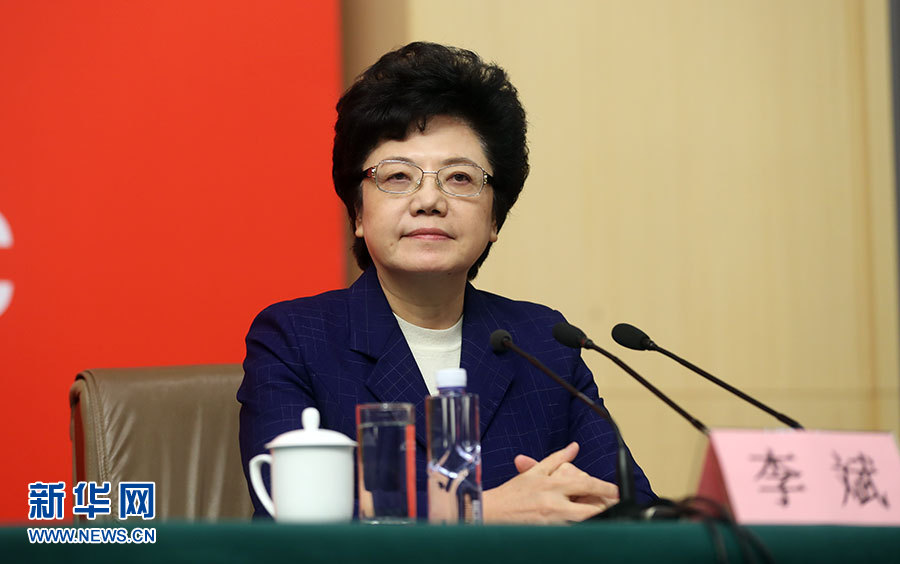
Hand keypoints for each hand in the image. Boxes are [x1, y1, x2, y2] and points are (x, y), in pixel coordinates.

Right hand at [482, 442, 619, 523]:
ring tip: (605, 517)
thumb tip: (574, 447)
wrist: (491, 512)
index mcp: (552, 484)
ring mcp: (553, 521)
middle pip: (592, 508)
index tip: (617, 492)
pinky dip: (582, 529)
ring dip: (597, 519)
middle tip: (616, 507)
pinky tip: (588, 528)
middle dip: (606, 508)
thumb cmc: (512, 493)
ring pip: (585, 522)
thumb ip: (557, 458)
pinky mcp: (549, 533)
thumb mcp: (534, 472)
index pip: (586, 484)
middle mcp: (554, 502)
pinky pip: (572, 532)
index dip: (605, 488)